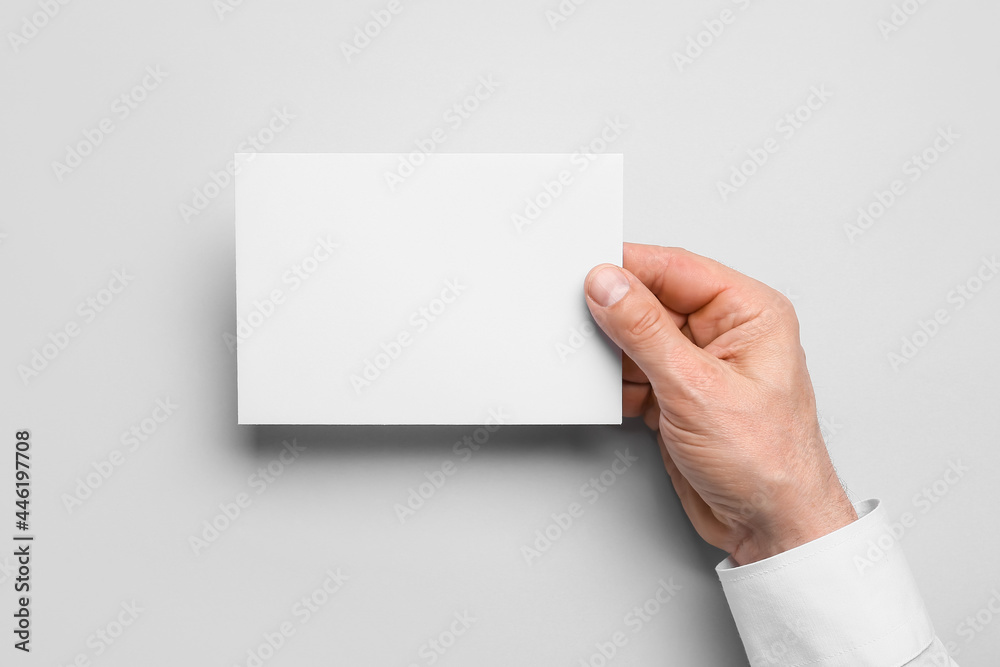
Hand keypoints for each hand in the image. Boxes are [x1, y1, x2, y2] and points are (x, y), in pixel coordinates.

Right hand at [585, 244, 856, 564]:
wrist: (771, 528)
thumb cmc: (768, 462)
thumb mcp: (696, 387)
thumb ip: (644, 331)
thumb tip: (608, 286)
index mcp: (749, 313)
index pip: (676, 269)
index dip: (628, 267)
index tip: (584, 271)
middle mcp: (725, 334)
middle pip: (652, 302)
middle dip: (614, 313)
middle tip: (575, 316)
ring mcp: (699, 366)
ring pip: (638, 340)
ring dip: (611, 353)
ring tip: (592, 364)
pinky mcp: (677, 397)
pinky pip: (634, 373)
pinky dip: (614, 383)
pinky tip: (606, 391)